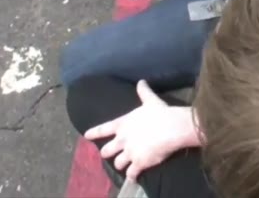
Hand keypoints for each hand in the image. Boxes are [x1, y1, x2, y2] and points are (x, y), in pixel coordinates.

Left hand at [84, 80, 200, 180]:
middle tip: (109, 154)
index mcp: (122, 124)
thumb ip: (144, 92)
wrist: (171, 128)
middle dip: (108, 153)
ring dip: (121, 165)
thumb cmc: (160, 113)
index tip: (87, 136)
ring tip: (124, 166)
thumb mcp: (151, 101)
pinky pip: (132, 174)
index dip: (94, 133)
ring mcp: (129, 153)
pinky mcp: (139, 163)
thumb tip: (141, 81)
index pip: (103, 129)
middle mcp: (122, 140)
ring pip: (118, 164)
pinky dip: (132, 176)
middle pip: (107, 151)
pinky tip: (134, 177)